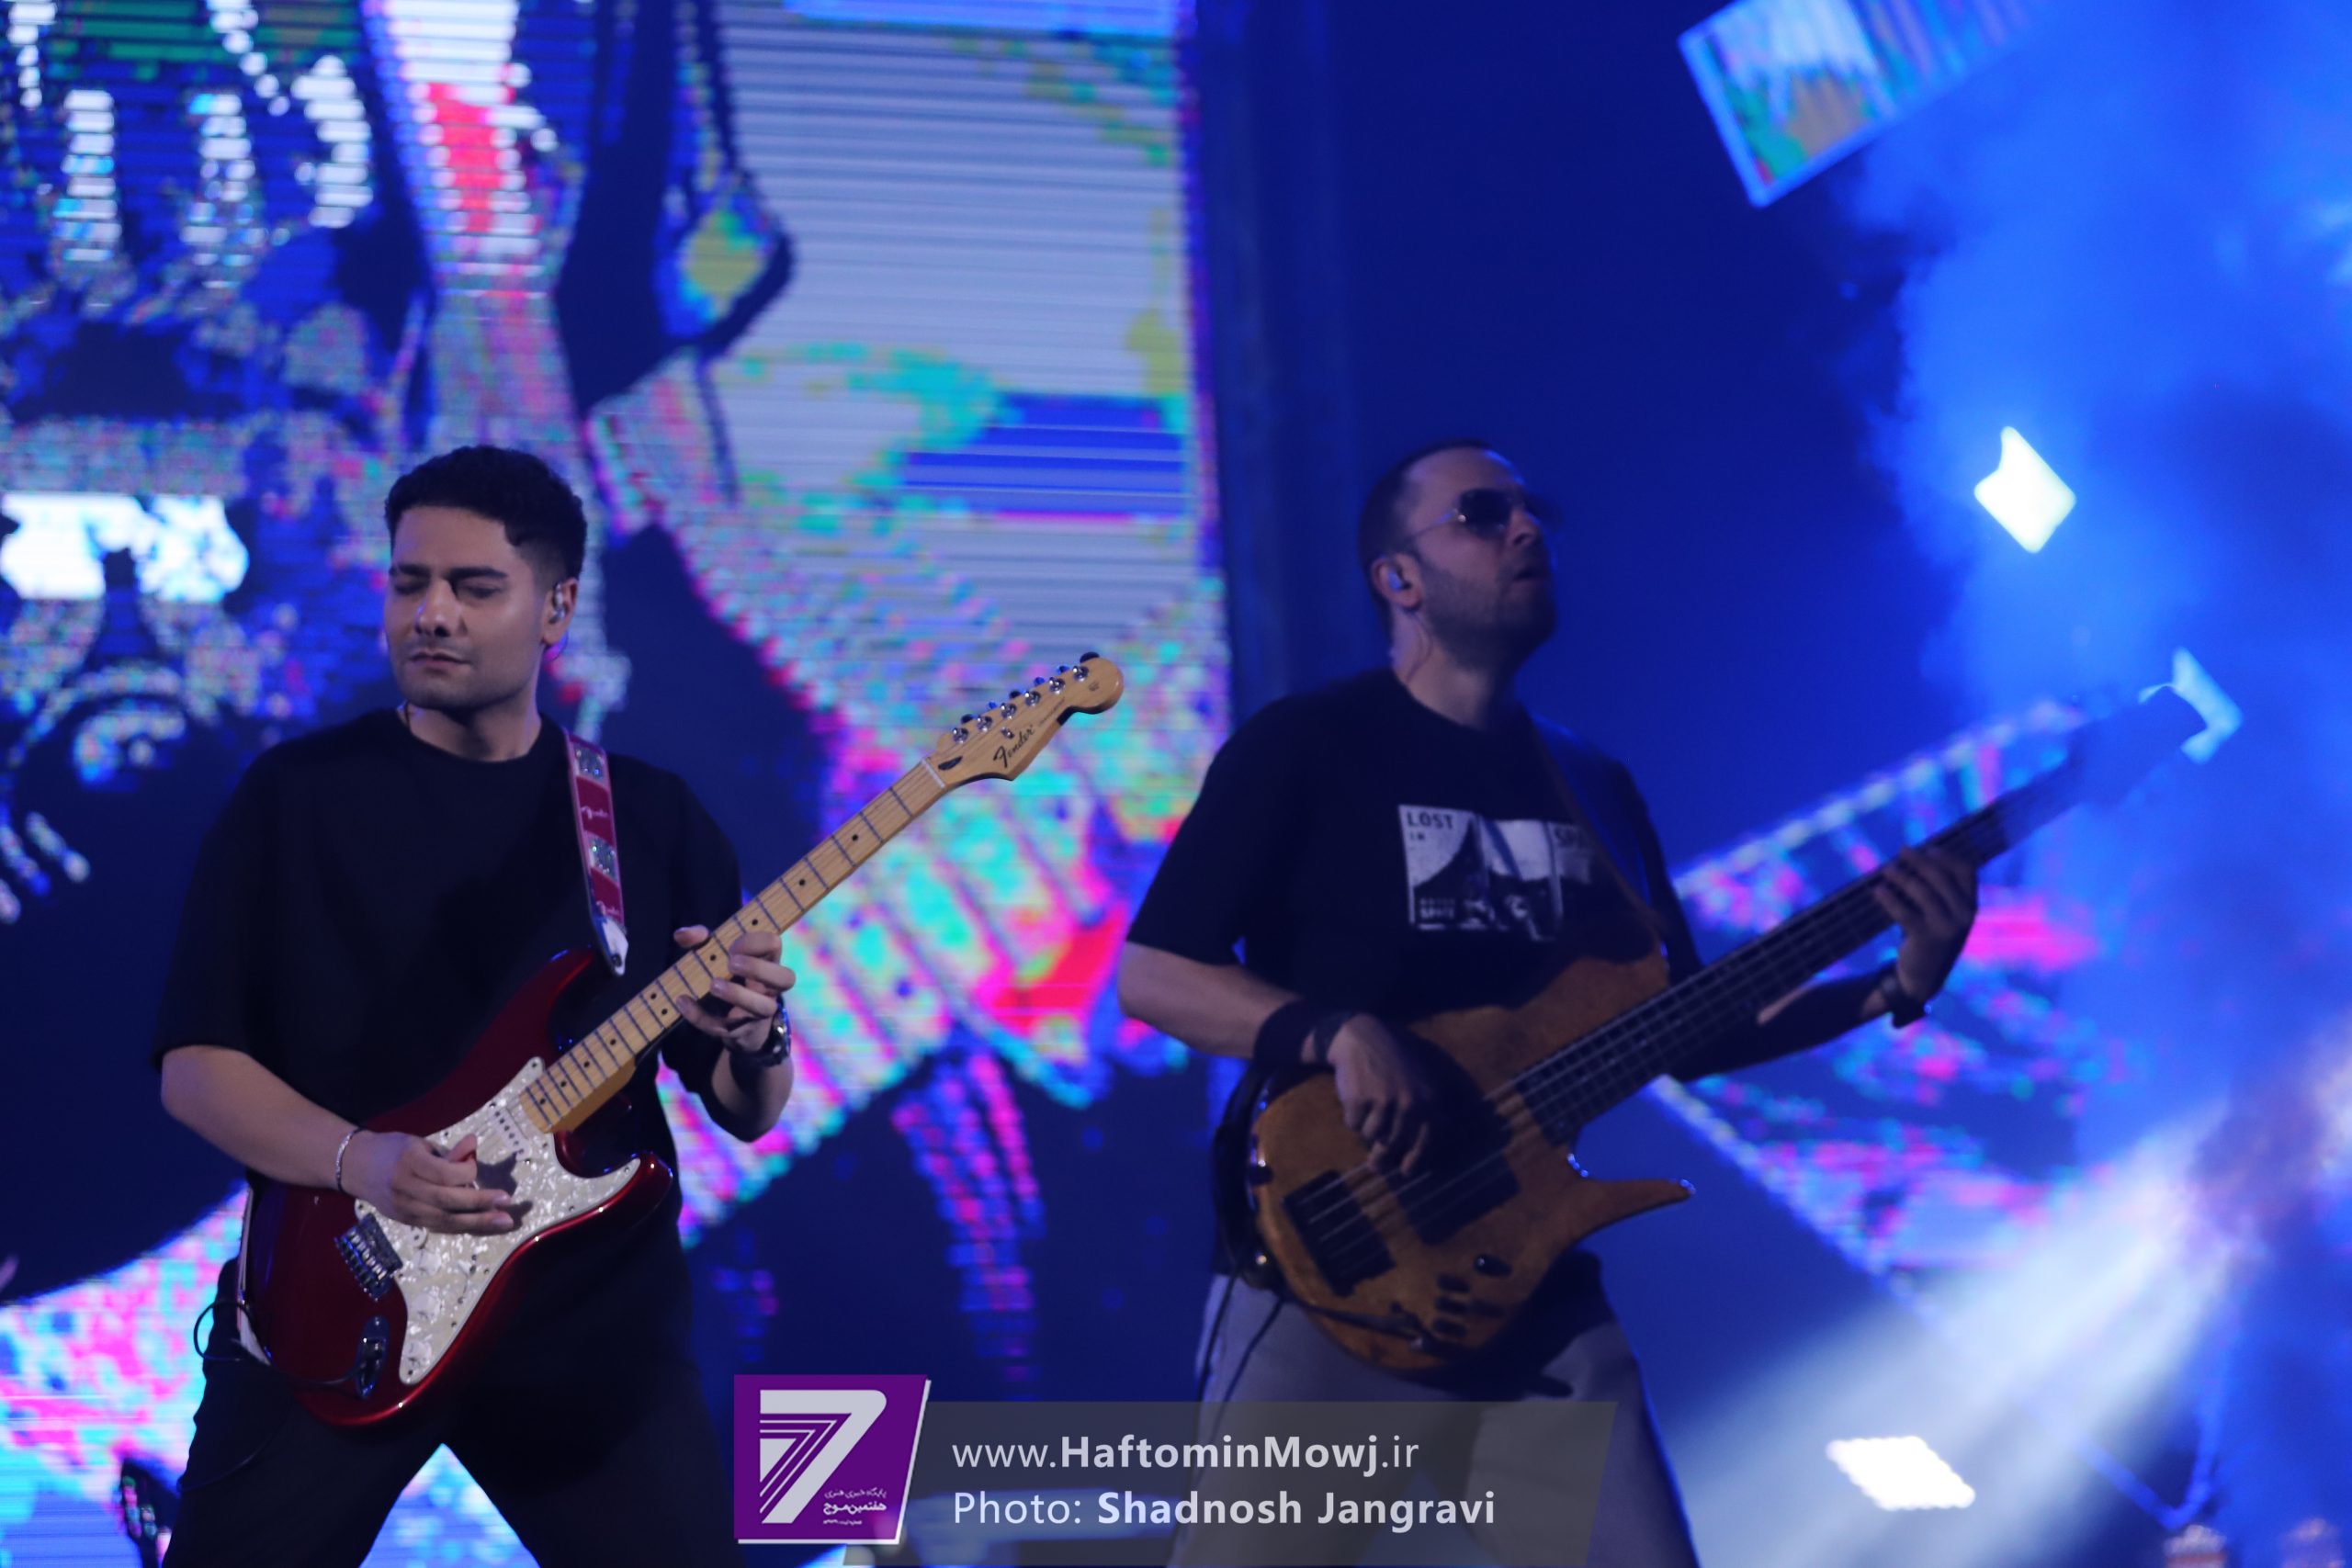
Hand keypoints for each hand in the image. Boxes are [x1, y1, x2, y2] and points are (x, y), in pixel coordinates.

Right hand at [342, 1131, 513, 1234]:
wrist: (355, 1167)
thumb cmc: (392, 1149)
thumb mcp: (419, 1142)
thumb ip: (447, 1151)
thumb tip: (474, 1144)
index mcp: (409, 1162)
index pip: (444, 1174)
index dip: (467, 1172)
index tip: (475, 1165)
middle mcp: (405, 1187)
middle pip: (447, 1200)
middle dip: (481, 1203)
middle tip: (508, 1202)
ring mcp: (404, 1208)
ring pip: (444, 1220)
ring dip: (477, 1222)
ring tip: (503, 1220)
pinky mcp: (405, 1220)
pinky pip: (437, 1226)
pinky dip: (461, 1226)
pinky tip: (481, 1224)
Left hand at [672, 925, 796, 1054]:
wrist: (731, 1024)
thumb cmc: (727, 978)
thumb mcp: (715, 956)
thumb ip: (700, 940)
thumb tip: (681, 934)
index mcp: (766, 963)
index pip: (774, 945)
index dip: (756, 942)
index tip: (732, 946)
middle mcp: (769, 988)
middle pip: (785, 978)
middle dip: (758, 969)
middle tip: (731, 963)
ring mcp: (757, 1012)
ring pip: (764, 1007)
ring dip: (738, 995)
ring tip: (713, 985)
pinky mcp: (738, 1031)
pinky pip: (723, 1027)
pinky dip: (701, 1016)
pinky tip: (683, 1002)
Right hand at [1329, 1017, 1444, 1174]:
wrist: (1361, 1035)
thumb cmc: (1393, 1055)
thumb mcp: (1422, 1074)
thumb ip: (1428, 1104)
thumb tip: (1433, 1135)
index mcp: (1428, 1098)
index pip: (1425, 1138)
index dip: (1415, 1159)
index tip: (1405, 1172)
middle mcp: (1409, 1103)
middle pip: (1393, 1142)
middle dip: (1382, 1155)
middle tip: (1374, 1165)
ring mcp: (1383, 1101)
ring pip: (1371, 1135)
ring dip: (1366, 1128)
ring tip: (1366, 1111)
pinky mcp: (1359, 1100)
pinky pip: (1353, 1124)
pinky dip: (1351, 1116)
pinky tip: (1354, 1098)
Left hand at [1873, 846, 1978, 1003]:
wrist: (1924, 975)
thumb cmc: (1930, 934)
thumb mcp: (1943, 912)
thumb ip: (1938, 889)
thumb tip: (1915, 856)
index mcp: (1972, 904)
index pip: (1967, 871)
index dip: (1948, 856)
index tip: (1928, 848)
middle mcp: (1964, 915)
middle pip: (1941, 877)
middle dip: (1920, 861)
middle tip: (1901, 851)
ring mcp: (1947, 928)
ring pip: (1922, 892)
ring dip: (1902, 877)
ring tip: (1886, 869)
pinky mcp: (1926, 938)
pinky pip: (1905, 913)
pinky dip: (1889, 899)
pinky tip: (1877, 890)